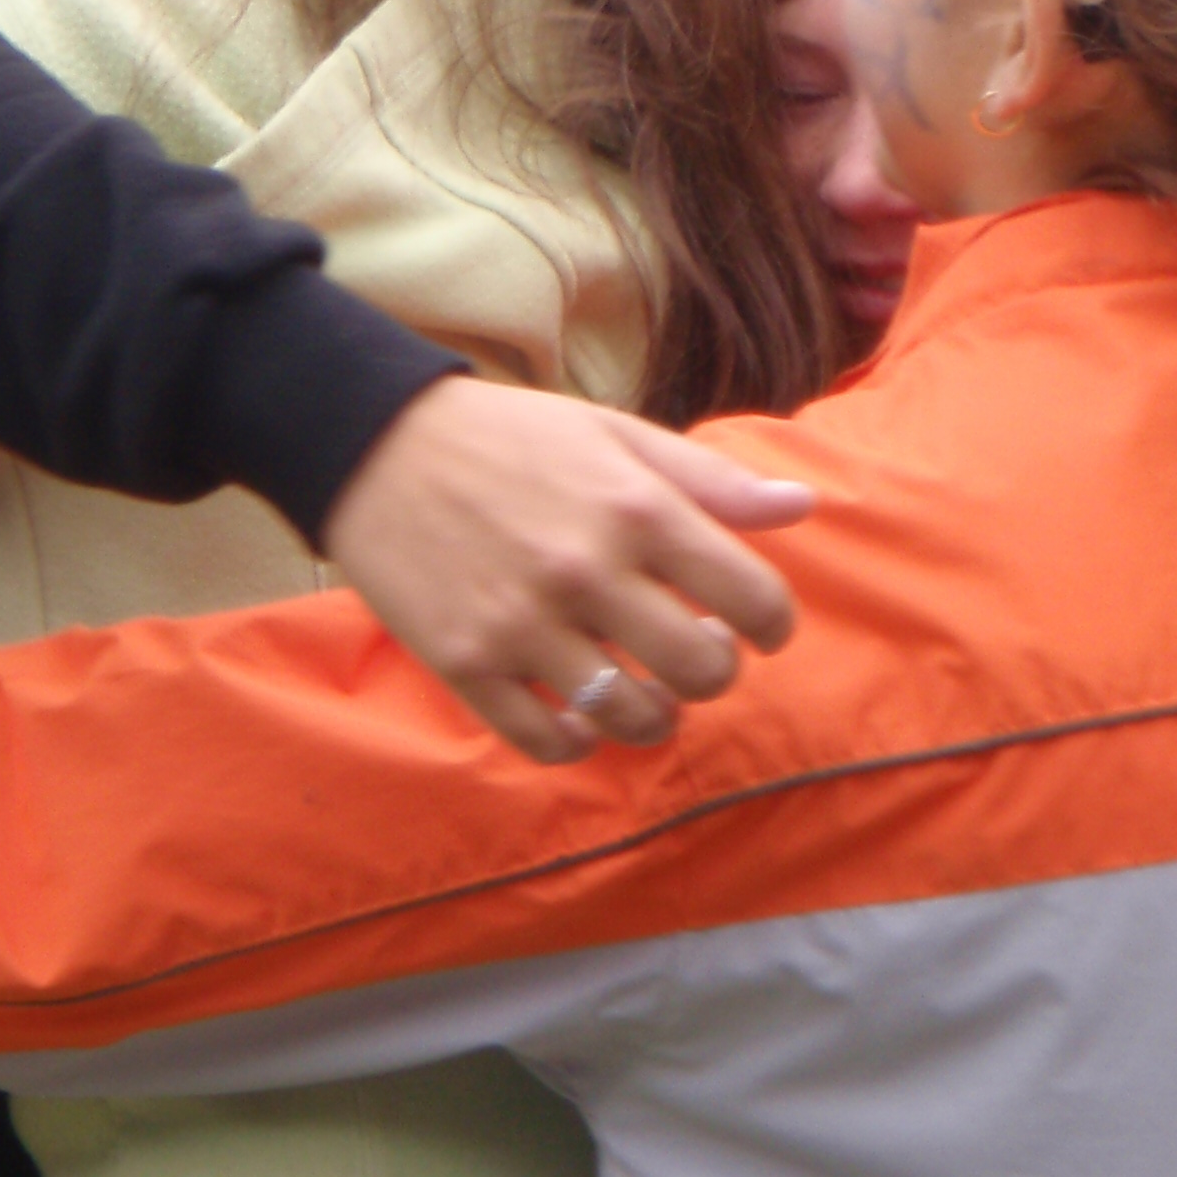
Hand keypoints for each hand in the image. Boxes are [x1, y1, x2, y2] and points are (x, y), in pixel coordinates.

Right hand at [319, 376, 810, 763]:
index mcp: (634, 506)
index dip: (771, 624)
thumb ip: (708, 478)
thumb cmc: (508, 436)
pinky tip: (576, 714)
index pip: (752, 598)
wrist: (374, 442)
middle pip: (701, 672)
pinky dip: (575, 742)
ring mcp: (522, 624)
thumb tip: (802, 507)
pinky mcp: (465, 664)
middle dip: (712, 673)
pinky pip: (546, 742)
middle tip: (692, 655)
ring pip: (630, 718)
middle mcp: (586, 570)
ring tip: (641, 692)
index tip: (754, 626)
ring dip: (651, 716)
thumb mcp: (612, 434)